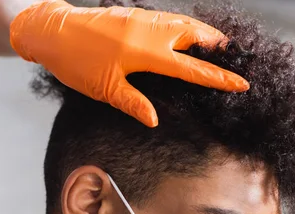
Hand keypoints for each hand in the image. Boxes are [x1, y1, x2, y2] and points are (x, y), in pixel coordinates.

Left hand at [10, 0, 248, 127]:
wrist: (53, 31)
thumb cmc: (76, 62)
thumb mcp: (105, 89)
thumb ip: (133, 103)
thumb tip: (156, 120)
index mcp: (147, 53)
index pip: (192, 68)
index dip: (218, 77)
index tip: (241, 83)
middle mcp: (150, 31)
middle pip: (196, 35)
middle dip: (218, 46)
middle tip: (235, 57)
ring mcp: (142, 18)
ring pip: (183, 22)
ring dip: (203, 32)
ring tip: (217, 44)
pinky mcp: (133, 13)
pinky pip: (168, 16)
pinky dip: (184, 24)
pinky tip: (184, 32)